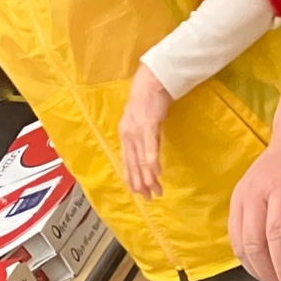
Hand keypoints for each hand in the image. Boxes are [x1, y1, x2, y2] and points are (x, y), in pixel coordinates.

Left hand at [119, 64, 171, 198]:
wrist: (152, 83)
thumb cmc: (148, 103)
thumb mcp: (142, 124)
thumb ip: (143, 140)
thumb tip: (148, 157)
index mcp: (125, 135)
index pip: (127, 161)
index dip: (132, 178)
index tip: (138, 193)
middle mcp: (128, 134)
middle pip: (133, 163)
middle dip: (140, 182)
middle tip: (148, 197)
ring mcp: (137, 130)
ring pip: (141, 158)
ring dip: (148, 176)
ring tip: (154, 190)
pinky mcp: (148, 124)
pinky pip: (150, 146)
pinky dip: (152, 160)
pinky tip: (155, 172)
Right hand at [229, 128, 280, 280]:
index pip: (277, 234)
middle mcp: (255, 189)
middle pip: (253, 241)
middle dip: (268, 271)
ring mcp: (242, 193)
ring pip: (240, 241)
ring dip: (255, 267)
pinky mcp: (237, 199)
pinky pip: (235, 234)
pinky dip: (246, 255)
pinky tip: (262, 266)